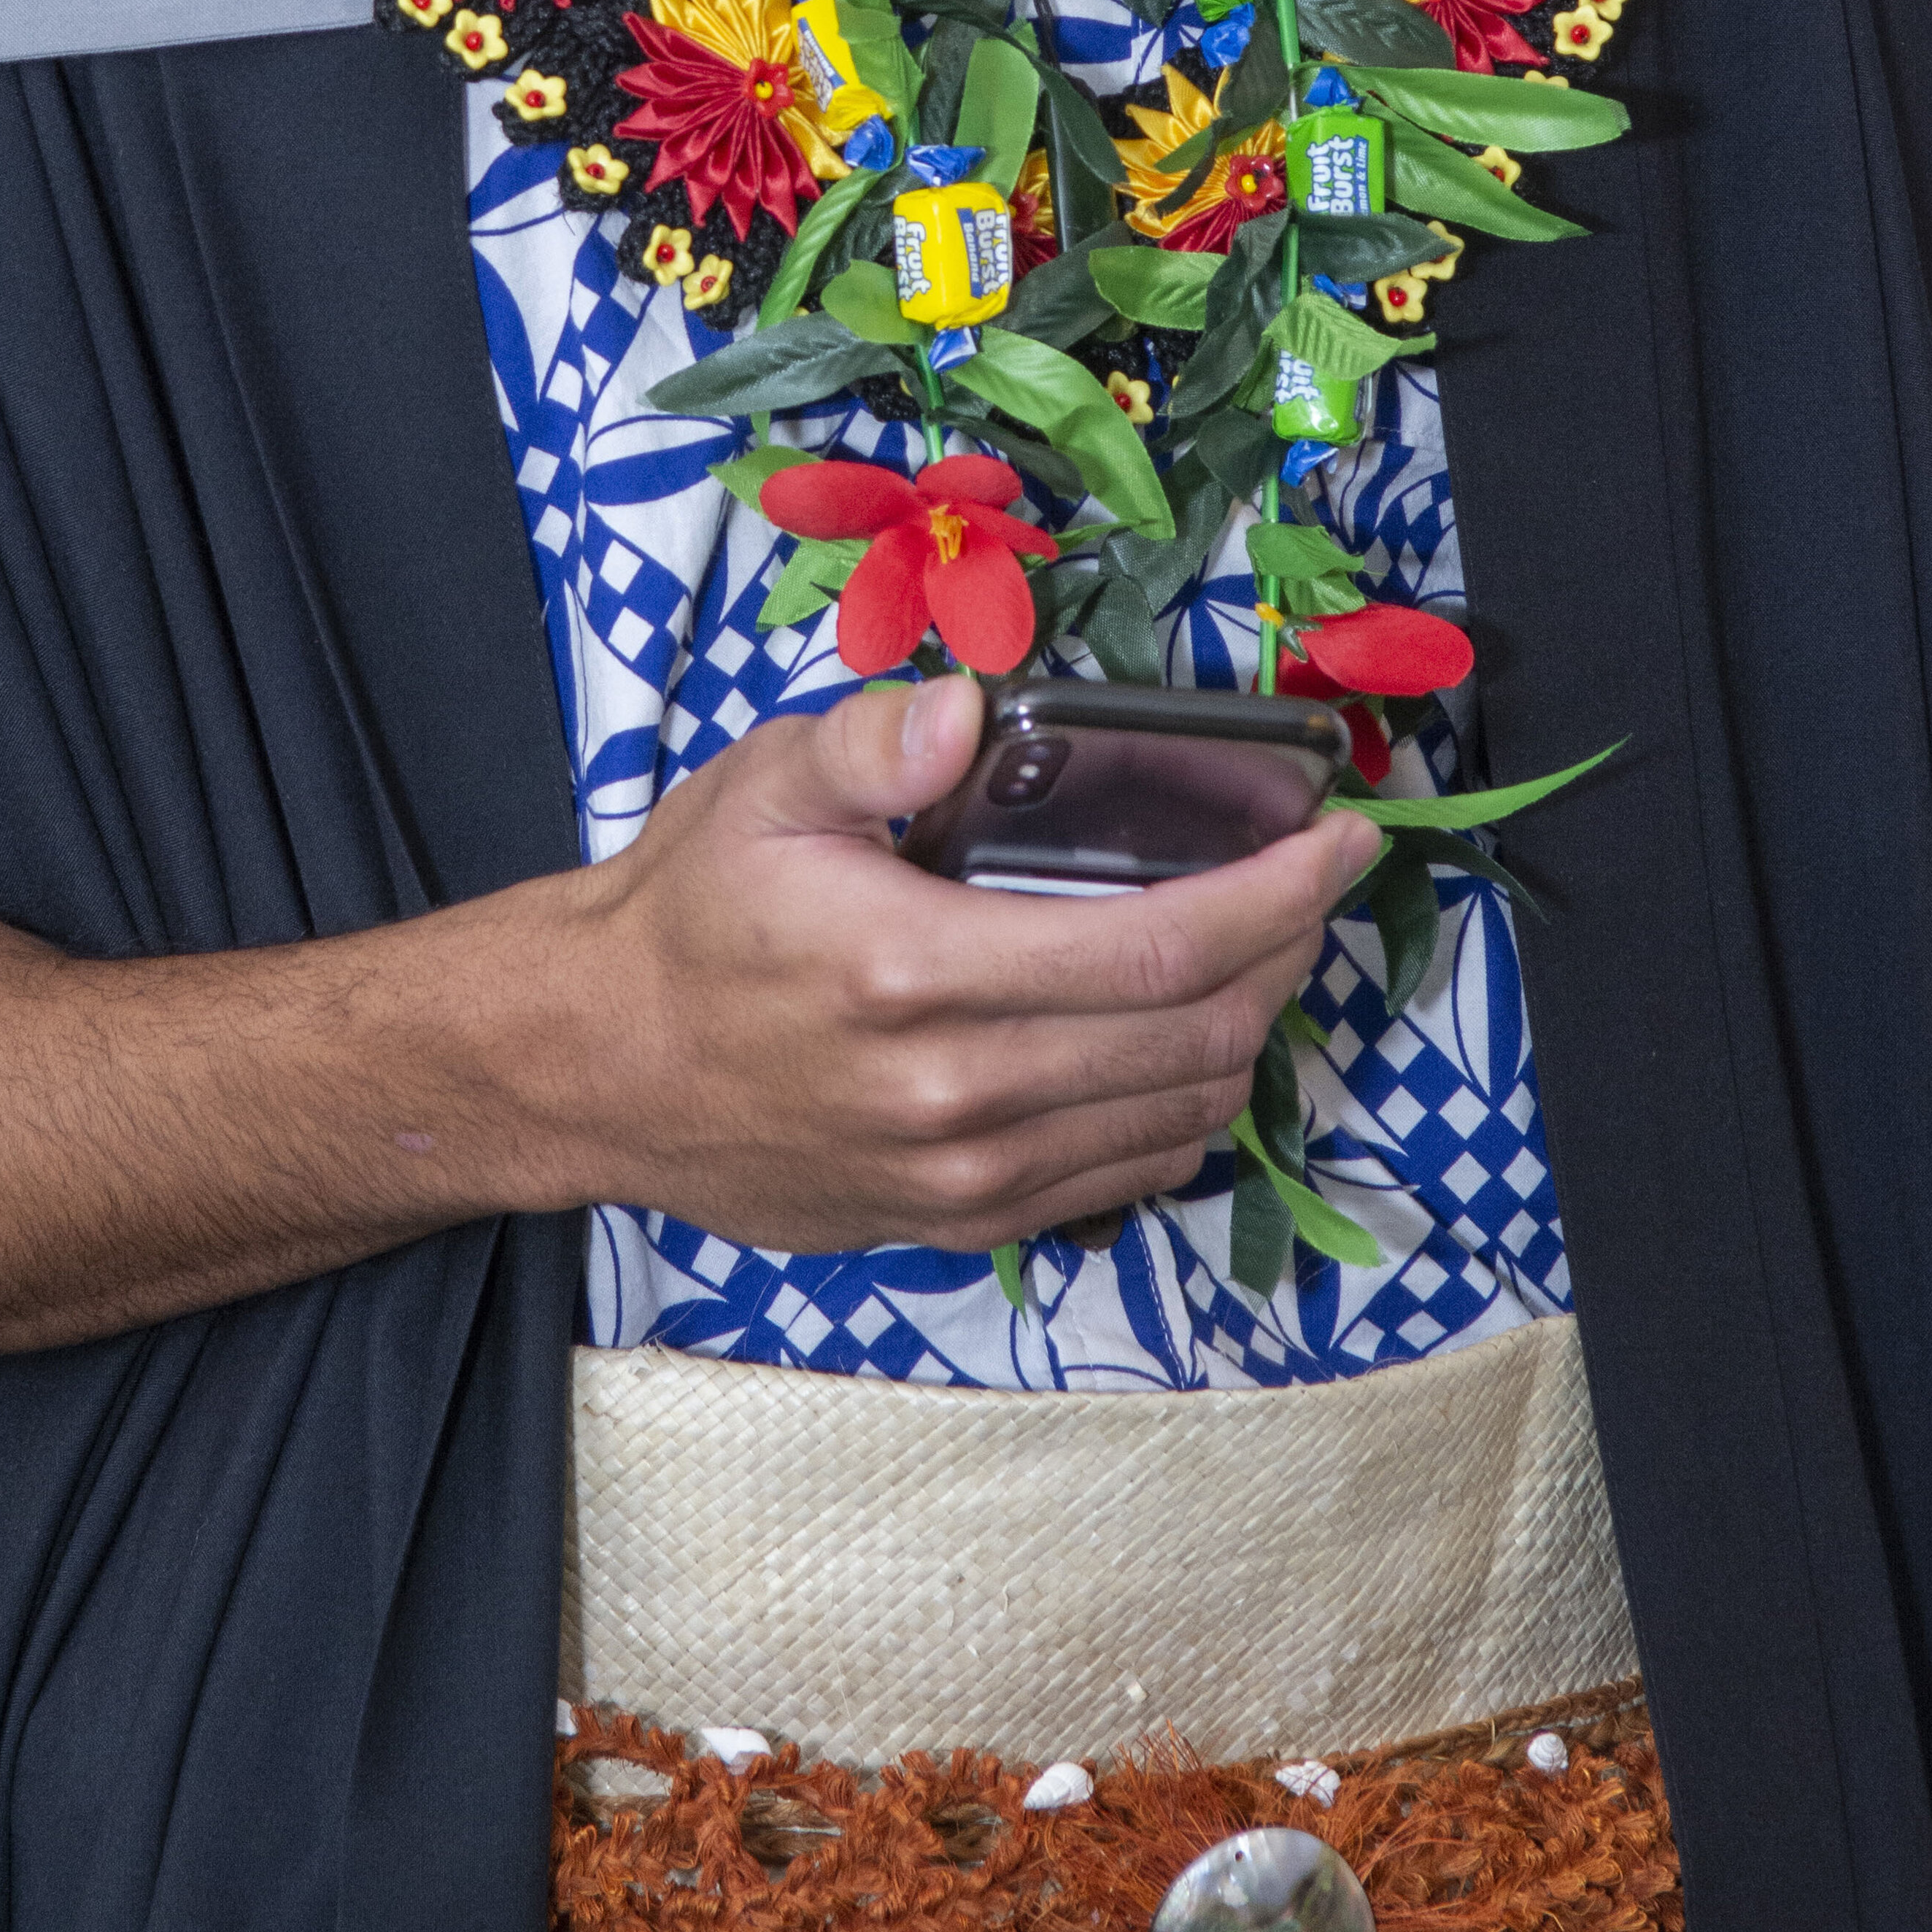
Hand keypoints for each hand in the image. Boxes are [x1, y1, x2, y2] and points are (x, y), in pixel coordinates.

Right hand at [540, 672, 1377, 1256]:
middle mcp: (953, 1094)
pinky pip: (1123, 1176)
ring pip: (1178, 1117)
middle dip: (1285, 952)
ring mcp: (960, 1176)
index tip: (1338, 841)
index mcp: (915, 974)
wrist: (593, 1066)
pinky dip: (1184, 1105)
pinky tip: (1178, 1040)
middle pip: (1197, 1039)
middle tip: (1306, 883)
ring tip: (1257, 951)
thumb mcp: (760, 787)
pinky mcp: (954, 1222)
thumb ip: (876, 745)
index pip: (1160, 950)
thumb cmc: (686, 912)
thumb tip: (970, 709)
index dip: (1277, 895)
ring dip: (1247, 1031)